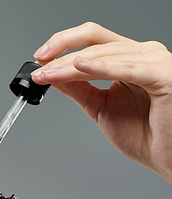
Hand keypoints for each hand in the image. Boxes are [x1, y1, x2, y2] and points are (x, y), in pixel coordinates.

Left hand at [31, 22, 171, 183]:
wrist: (165, 159)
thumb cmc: (144, 136)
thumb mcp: (100, 108)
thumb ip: (79, 89)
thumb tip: (53, 74)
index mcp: (130, 59)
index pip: (93, 40)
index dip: (64, 44)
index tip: (40, 60)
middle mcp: (143, 55)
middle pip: (96, 42)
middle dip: (62, 55)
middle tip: (40, 67)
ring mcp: (154, 61)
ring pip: (105, 54)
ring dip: (71, 66)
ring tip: (49, 74)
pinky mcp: (163, 75)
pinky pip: (127, 68)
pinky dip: (101, 67)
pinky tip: (78, 67)